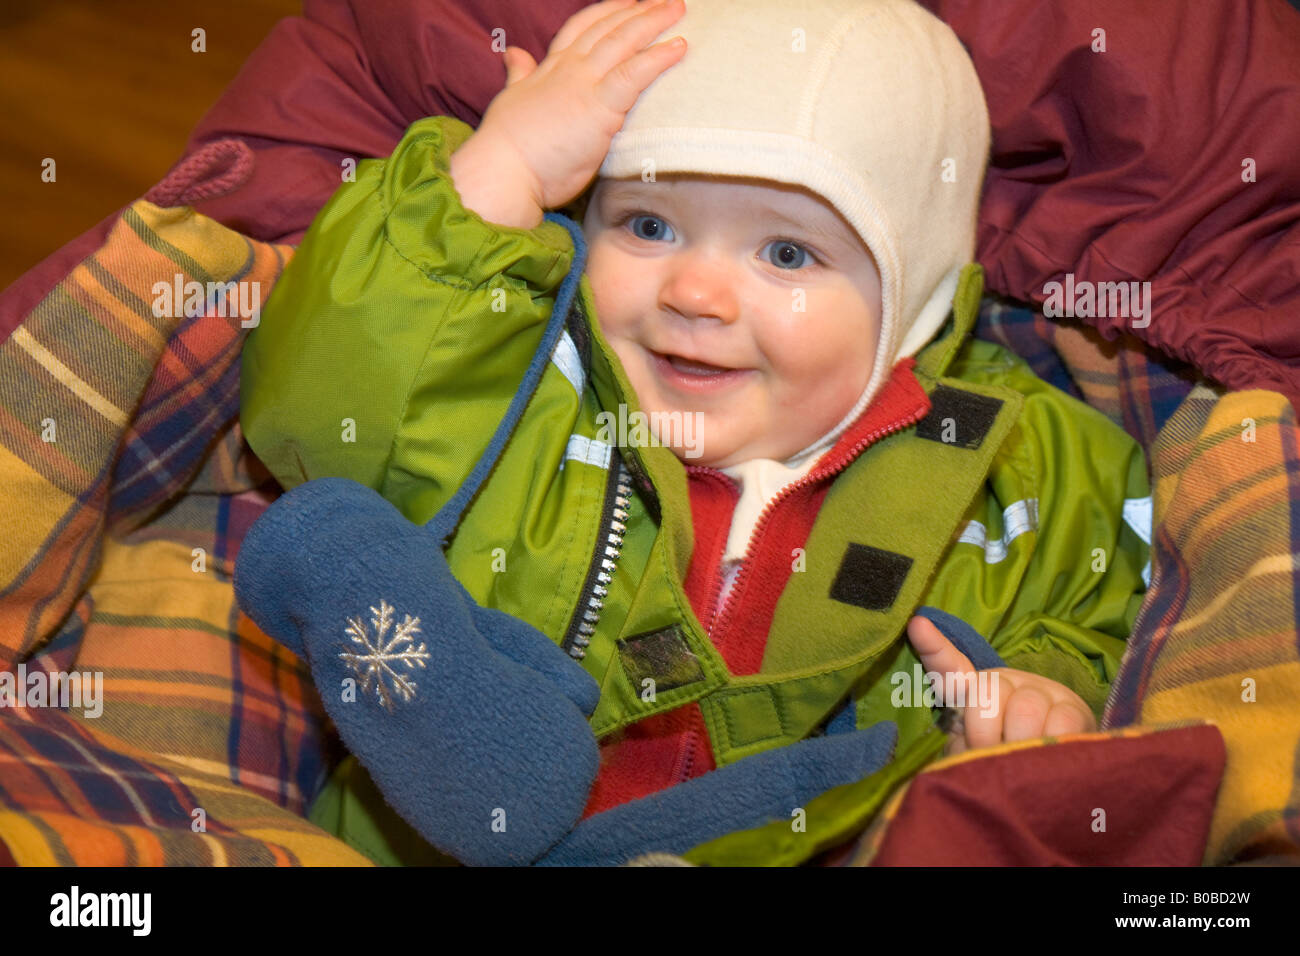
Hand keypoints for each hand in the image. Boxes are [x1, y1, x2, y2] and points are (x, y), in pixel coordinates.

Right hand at [453, 0, 687, 223]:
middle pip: (609, 28)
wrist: (503, 170)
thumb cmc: (507, 147)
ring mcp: (584, 84)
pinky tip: (679, 47)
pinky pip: (635, 73)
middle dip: (639, 11)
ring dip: (654, 22)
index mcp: (550, 68)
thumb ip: (520, 75)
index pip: (581, 29)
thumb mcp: (511, 100)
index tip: (626, 1)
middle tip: (666, 2)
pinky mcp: (600, 107)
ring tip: (679, 10)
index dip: (606, 12)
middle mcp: (569, 69)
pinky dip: (658, 57)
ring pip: (624, 41)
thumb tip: (513, 53)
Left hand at [905, 615, 1095, 755]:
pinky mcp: (1074, 708)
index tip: (917, 625)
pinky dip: (1050, 745)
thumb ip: (958, 746)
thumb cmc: (998, 761)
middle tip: (989, 757)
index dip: (933, 646)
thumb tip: (963, 738)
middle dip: (984, 733)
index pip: (948, 666)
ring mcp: (1041, 691)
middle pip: (988, 693)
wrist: (1053, 769)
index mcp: (970, 692)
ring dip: (1018, 744)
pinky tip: (1047, 755)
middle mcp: (1004, 683)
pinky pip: (1061, 723)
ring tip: (1018, 764)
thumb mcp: (968, 754)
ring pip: (1025, 710)